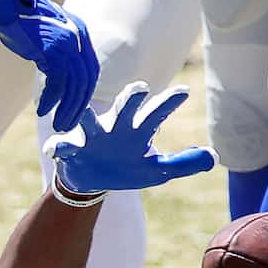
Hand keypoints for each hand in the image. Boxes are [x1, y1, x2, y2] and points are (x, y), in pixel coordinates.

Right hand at [0, 0, 98, 131]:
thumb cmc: (19, 16)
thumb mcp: (46, 33)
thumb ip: (55, 50)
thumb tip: (55, 73)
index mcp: (80, 33)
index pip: (90, 70)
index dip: (83, 93)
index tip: (74, 109)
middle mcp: (79, 38)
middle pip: (87, 80)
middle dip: (78, 106)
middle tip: (68, 124)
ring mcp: (67, 43)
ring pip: (75, 85)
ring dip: (66, 108)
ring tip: (58, 124)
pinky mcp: (53, 50)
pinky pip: (57, 83)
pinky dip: (51, 100)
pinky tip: (42, 110)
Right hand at [45, 83, 216, 198]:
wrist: (92, 179)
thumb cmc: (126, 167)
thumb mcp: (157, 170)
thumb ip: (183, 163)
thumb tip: (213, 156)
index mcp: (136, 131)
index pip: (155, 114)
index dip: (168, 103)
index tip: (184, 91)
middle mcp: (114, 128)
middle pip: (124, 110)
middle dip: (131, 99)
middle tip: (141, 88)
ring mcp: (92, 137)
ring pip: (89, 122)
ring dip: (87, 115)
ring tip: (87, 109)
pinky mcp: (72, 150)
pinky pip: (63, 147)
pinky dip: (58, 147)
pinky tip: (54, 150)